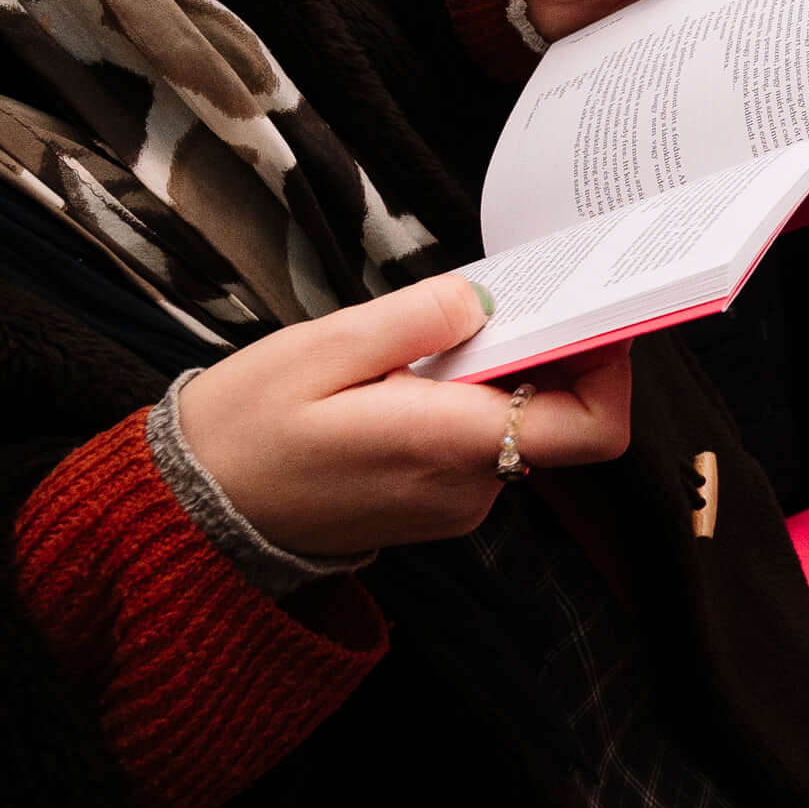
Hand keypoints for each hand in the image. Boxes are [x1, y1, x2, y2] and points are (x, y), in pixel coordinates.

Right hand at [173, 274, 635, 556]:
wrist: (196, 510)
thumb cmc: (248, 429)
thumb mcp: (322, 350)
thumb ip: (416, 320)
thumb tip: (485, 299)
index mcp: (448, 444)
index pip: (589, 427)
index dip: (612, 366)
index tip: (593, 311)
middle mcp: (466, 486)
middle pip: (554, 413)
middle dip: (543, 350)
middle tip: (502, 296)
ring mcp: (452, 503)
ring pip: (514, 424)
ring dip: (496, 373)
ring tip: (434, 335)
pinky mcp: (434, 504)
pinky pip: (479, 443)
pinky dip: (468, 401)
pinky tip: (417, 372)